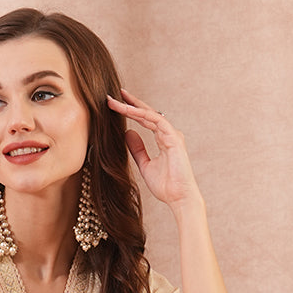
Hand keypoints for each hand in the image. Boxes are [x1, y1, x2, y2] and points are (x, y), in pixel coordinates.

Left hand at [107, 88, 200, 210]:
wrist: (179, 198)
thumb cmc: (166, 185)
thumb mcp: (145, 165)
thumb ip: (137, 149)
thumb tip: (128, 133)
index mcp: (164, 139)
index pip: (146, 119)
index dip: (131, 110)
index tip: (116, 103)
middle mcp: (169, 134)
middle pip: (147, 113)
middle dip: (130, 103)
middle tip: (113, 94)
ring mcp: (172, 135)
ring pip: (150, 114)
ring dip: (132, 107)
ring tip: (115, 101)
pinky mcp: (174, 138)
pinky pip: (156, 121)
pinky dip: (141, 114)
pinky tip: (128, 110)